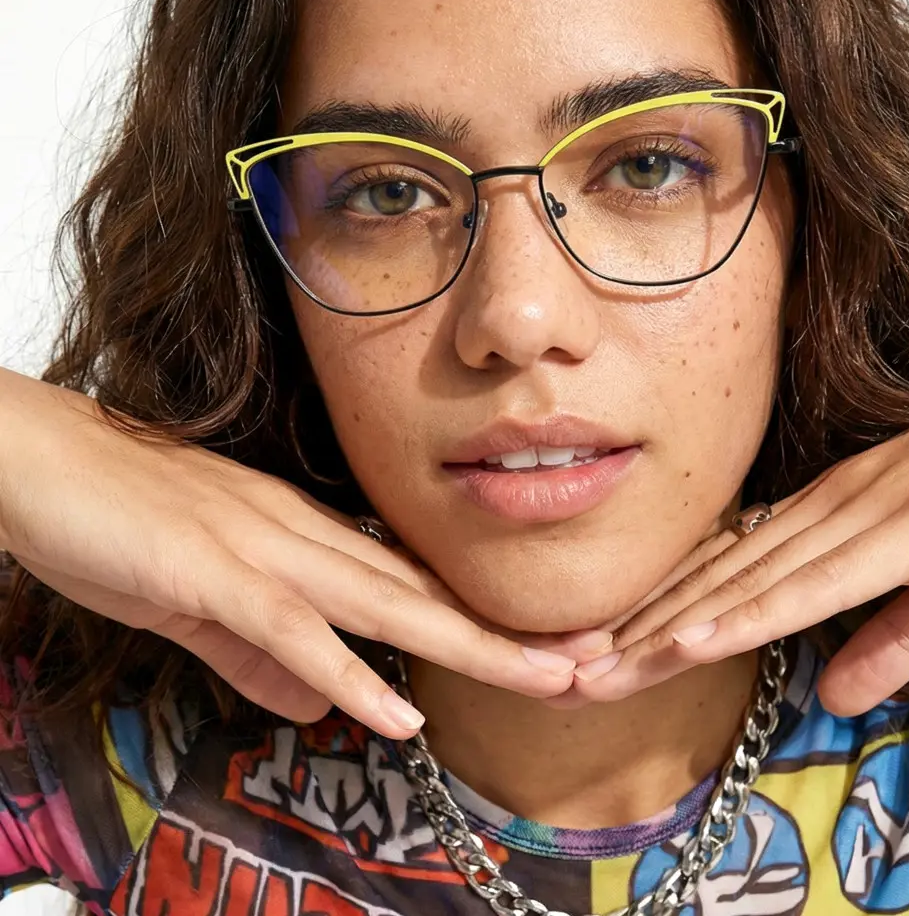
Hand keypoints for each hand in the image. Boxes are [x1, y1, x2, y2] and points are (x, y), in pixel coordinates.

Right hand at [0, 368, 599, 735]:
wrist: (40, 461)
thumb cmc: (119, 517)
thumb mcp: (199, 601)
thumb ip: (261, 653)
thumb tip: (321, 699)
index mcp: (303, 538)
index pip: (410, 582)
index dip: (482, 617)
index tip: (545, 642)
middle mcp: (301, 536)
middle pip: (423, 592)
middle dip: (510, 632)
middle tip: (592, 657)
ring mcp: (262, 550)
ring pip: (385, 604)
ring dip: (468, 647)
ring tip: (544, 678)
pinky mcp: (211, 571)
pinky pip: (293, 629)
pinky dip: (350, 670)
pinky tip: (398, 709)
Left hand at [567, 342, 908, 715]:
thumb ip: (894, 636)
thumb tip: (837, 692)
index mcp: (836, 519)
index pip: (730, 575)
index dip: (663, 616)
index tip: (605, 652)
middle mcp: (829, 512)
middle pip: (713, 582)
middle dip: (636, 632)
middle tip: (562, 670)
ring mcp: (860, 517)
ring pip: (740, 585)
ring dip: (663, 632)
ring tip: (594, 670)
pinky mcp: (904, 531)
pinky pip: (809, 583)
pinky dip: (743, 614)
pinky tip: (689, 640)